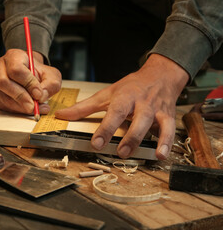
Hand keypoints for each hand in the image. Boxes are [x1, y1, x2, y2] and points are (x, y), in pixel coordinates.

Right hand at [0, 49, 61, 114]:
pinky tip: (26, 110)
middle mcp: (0, 66)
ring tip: (34, 109)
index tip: (38, 94)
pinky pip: (1, 104)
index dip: (27, 83)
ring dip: (18, 106)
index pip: (16, 69)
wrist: (32, 75)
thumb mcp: (52, 76)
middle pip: (4, 82)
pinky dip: (14, 110)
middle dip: (20, 97)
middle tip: (33, 106)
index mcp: (14, 56)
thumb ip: (50, 85)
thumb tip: (41, 97)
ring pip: (2, 95)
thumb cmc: (40, 73)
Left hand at [55, 54, 188, 159]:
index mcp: (124, 96)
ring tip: (141, 155)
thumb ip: (84, 107)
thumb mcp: (106, 94)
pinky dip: (168, 142)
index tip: (97, 143)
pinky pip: (170, 130)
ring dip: (148, 140)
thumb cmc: (131, 86)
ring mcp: (156, 109)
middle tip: (120, 152)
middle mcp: (141, 102)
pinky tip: (161, 155)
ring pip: (154, 124)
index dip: (106, 128)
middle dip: (130, 137)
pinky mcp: (168, 116)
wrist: (160, 75)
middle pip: (137, 119)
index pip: (114, 112)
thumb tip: (61, 115)